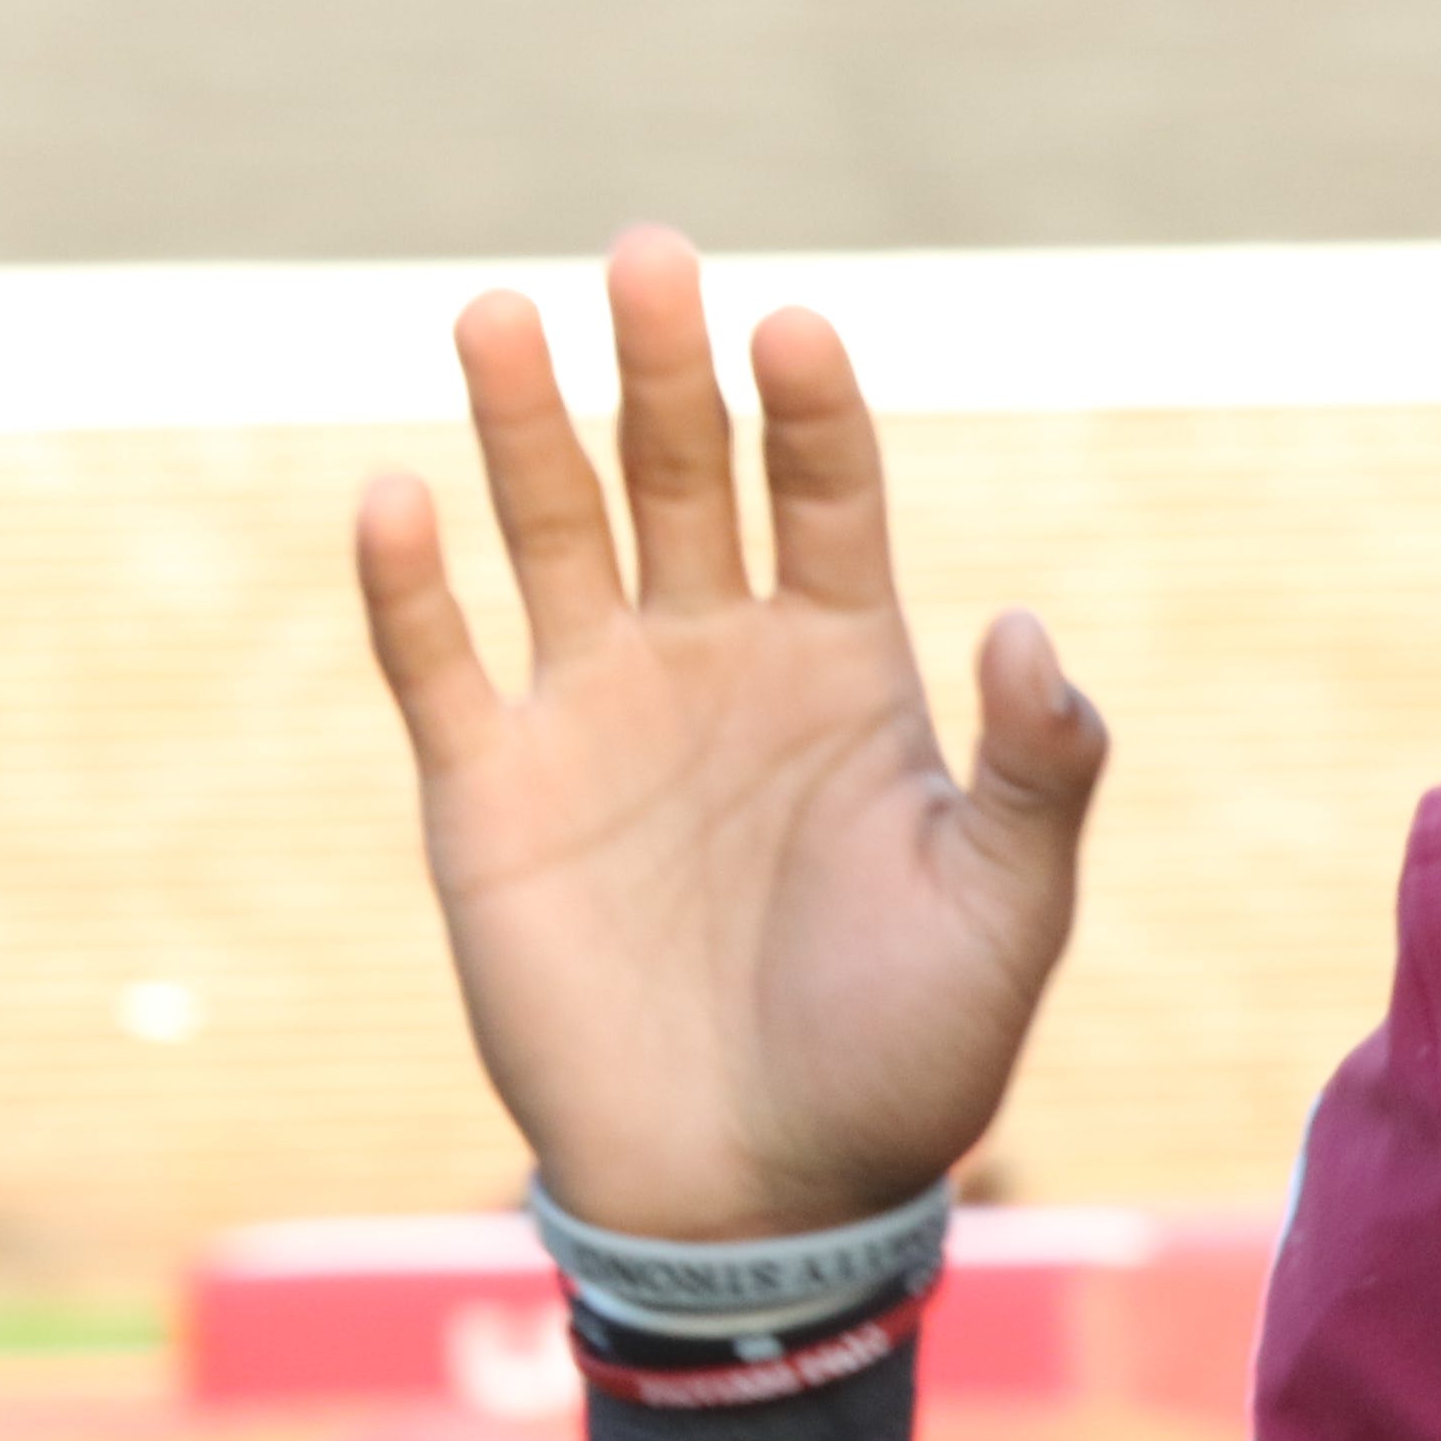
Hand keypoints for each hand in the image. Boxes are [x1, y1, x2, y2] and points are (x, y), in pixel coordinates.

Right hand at [355, 230, 1105, 1241]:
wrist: (771, 1187)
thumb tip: (1034, 626)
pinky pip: (436, 660)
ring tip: (504, 314)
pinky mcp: (489, 790)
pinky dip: (407, 583)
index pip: (828, 496)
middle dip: (665, 368)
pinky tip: (397, 497)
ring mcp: (596, 716)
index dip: (812, 410)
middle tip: (649, 254)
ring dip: (523, 427)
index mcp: (846, 674)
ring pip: (550, 531)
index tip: (796, 330)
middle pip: (685, 475)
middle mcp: (715, 666)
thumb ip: (1042, 770)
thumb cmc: (912, 1055)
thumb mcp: (1012, 911)